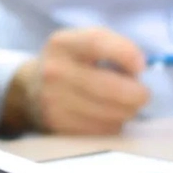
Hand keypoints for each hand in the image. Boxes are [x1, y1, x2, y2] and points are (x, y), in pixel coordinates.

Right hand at [1, 27, 149, 134]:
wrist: (31, 90)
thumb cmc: (71, 64)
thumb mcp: (84, 43)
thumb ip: (114, 46)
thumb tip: (138, 71)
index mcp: (62, 44)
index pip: (97, 43)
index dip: (127, 54)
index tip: (141, 66)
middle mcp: (54, 72)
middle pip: (111, 88)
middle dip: (137, 94)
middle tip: (140, 93)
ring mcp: (53, 101)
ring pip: (111, 113)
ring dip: (126, 111)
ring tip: (121, 104)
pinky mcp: (58, 125)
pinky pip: (101, 130)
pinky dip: (112, 124)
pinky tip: (106, 116)